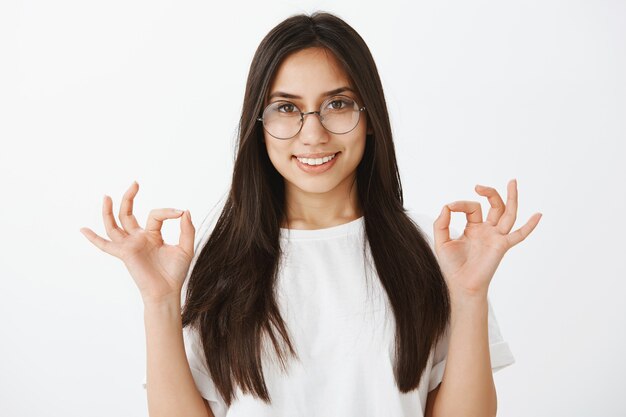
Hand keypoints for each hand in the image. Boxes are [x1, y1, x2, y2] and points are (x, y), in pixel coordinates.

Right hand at [79, 181, 194, 304]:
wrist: (167, 291)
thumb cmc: (176, 272)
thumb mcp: (186, 248)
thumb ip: (187, 230)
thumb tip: (185, 211)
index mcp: (153, 235)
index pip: (155, 215)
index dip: (168, 212)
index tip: (180, 213)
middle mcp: (138, 238)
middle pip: (127, 214)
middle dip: (129, 198)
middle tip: (135, 183)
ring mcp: (130, 245)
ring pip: (114, 225)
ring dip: (109, 211)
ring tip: (107, 196)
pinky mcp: (124, 254)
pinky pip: (105, 245)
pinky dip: (94, 238)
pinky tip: (83, 230)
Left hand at [433, 179, 541, 296]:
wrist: (460, 285)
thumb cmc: (451, 266)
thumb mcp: (441, 241)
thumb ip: (441, 223)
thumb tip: (447, 206)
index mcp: (473, 228)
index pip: (472, 207)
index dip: (460, 204)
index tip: (450, 207)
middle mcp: (487, 231)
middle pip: (495, 206)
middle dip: (489, 193)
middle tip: (478, 186)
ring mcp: (496, 237)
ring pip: (508, 214)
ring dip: (511, 198)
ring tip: (512, 182)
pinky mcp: (501, 246)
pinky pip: (519, 235)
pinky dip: (529, 226)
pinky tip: (538, 215)